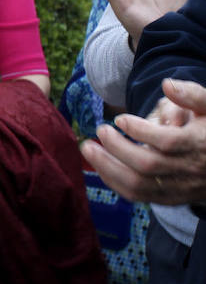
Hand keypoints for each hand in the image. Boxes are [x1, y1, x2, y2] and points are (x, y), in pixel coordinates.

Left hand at [81, 78, 205, 204]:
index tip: (119, 118)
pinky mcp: (170, 198)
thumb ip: (192, 95)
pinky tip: (100, 165)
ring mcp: (179, 187)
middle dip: (116, 147)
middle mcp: (189, 169)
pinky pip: (138, 196)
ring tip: (88, 148)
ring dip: (108, 167)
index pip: (167, 141)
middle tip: (99, 129)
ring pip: (139, 185)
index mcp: (199, 144)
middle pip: (147, 164)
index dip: (140, 130)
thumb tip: (167, 84)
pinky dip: (115, 182)